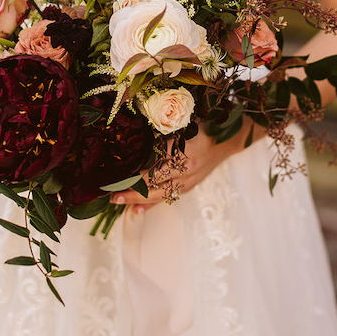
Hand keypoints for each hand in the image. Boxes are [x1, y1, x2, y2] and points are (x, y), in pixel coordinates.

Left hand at [110, 127, 257, 208]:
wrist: (226, 141)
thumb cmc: (201, 128)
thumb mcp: (182, 124)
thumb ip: (161, 130)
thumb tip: (135, 134)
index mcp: (184, 152)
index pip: (154, 168)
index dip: (134, 174)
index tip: (115, 176)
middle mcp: (186, 170)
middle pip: (154, 184)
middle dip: (131, 191)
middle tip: (110, 195)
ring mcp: (188, 181)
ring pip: (160, 194)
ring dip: (137, 200)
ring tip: (118, 202)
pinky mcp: (188, 187)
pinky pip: (168, 198)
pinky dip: (151, 205)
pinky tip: (136, 210)